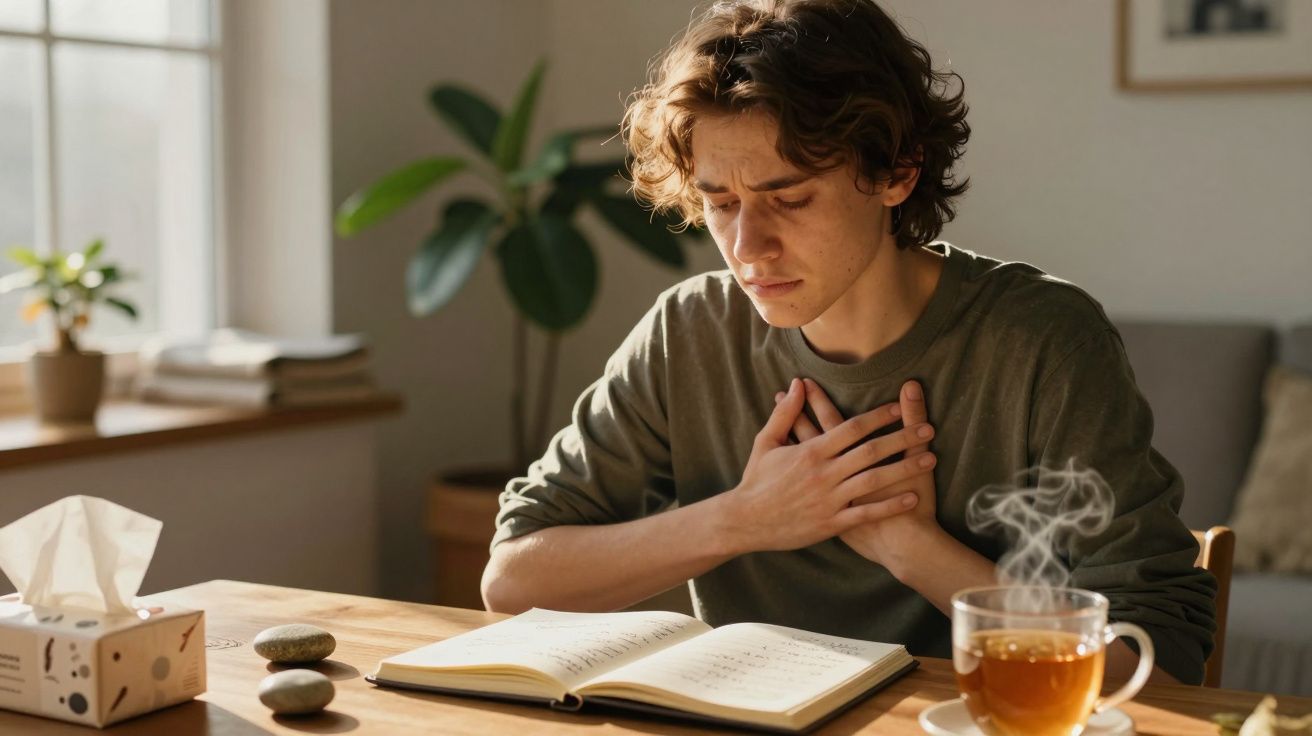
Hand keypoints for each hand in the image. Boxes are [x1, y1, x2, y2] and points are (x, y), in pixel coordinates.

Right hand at [723, 378, 935, 553]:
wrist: (745, 521)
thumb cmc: (756, 480)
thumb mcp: (766, 442)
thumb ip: (785, 413)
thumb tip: (796, 384)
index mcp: (810, 451)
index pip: (852, 427)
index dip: (879, 416)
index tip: (901, 407)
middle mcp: (823, 473)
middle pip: (871, 451)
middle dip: (903, 437)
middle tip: (929, 429)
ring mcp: (829, 499)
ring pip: (874, 480)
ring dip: (905, 468)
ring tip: (930, 459)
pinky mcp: (831, 523)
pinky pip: (866, 514)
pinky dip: (890, 506)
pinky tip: (913, 498)